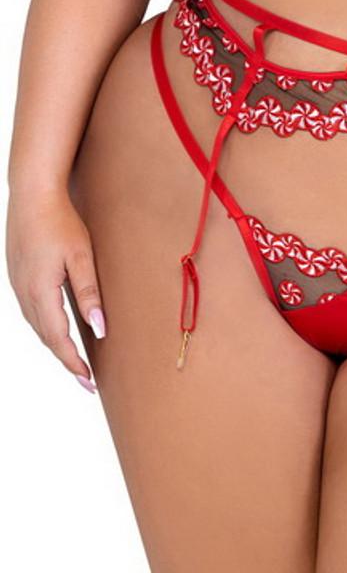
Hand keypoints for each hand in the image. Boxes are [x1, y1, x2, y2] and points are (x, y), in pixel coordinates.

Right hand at [5, 186, 105, 393]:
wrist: (32, 194)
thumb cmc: (59, 221)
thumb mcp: (81, 256)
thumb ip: (89, 293)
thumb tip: (99, 328)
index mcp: (40, 293)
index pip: (59, 339)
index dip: (73, 363)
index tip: (88, 382)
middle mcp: (25, 294)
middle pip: (46, 338)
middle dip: (66, 359)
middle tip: (85, 379)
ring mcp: (17, 285)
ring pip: (37, 326)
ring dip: (55, 344)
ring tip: (74, 358)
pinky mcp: (17, 275)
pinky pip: (32, 311)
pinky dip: (45, 326)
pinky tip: (57, 326)